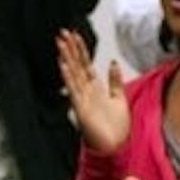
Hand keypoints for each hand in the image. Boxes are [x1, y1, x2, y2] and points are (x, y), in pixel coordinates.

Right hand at [57, 29, 130, 156]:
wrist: (115, 147)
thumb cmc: (117, 127)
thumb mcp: (120, 98)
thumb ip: (115, 80)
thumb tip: (113, 62)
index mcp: (96, 88)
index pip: (86, 64)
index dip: (81, 50)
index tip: (75, 35)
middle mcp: (87, 91)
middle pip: (77, 65)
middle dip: (70, 49)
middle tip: (63, 32)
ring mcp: (82, 99)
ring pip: (73, 74)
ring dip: (67, 58)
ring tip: (60, 43)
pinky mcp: (80, 108)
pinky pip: (73, 90)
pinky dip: (68, 77)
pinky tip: (63, 65)